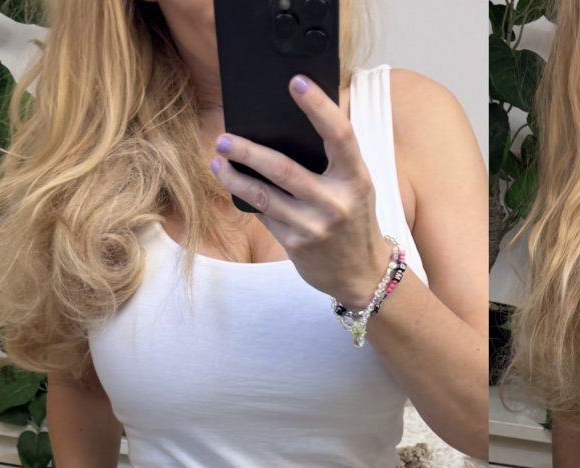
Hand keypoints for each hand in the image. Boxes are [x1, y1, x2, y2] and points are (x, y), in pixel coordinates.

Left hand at [208, 74, 393, 305]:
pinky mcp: (297, 245)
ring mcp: (314, 226)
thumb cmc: (355, 219)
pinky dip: (248, 199)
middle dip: (248, 151)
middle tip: (224, 137)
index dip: (319, 106)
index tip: (296, 82)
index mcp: (356, 179)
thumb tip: (290, 121)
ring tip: (217, 161)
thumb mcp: (356, 186)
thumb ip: (334, 158)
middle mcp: (336, 203)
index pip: (339, 135)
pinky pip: (265, 216)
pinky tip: (234, 185)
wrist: (362, 275)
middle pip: (283, 169)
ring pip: (264, 196)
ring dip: (235, 177)